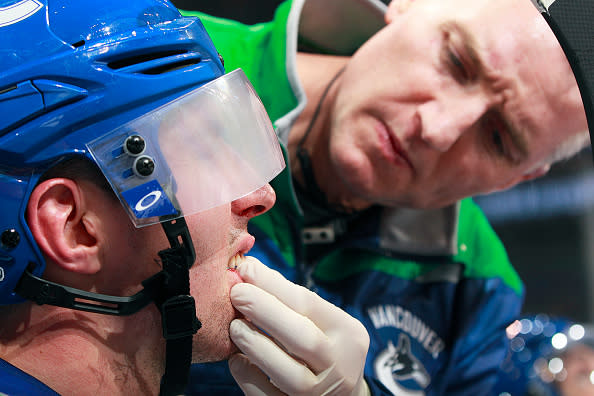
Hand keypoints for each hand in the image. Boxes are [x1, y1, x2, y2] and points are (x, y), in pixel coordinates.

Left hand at [228, 256, 369, 395]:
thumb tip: (247, 269)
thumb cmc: (323, 349)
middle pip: (304, 338)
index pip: (309, 304)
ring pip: (290, 374)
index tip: (246, 269)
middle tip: (237, 294)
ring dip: (257, 345)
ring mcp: (321, 394)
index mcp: (349, 335)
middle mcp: (340, 367)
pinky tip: (236, 359)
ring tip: (234, 326)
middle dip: (266, 311)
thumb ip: (289, 300)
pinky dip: (249, 377)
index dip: (274, 285)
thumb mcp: (321, 322)